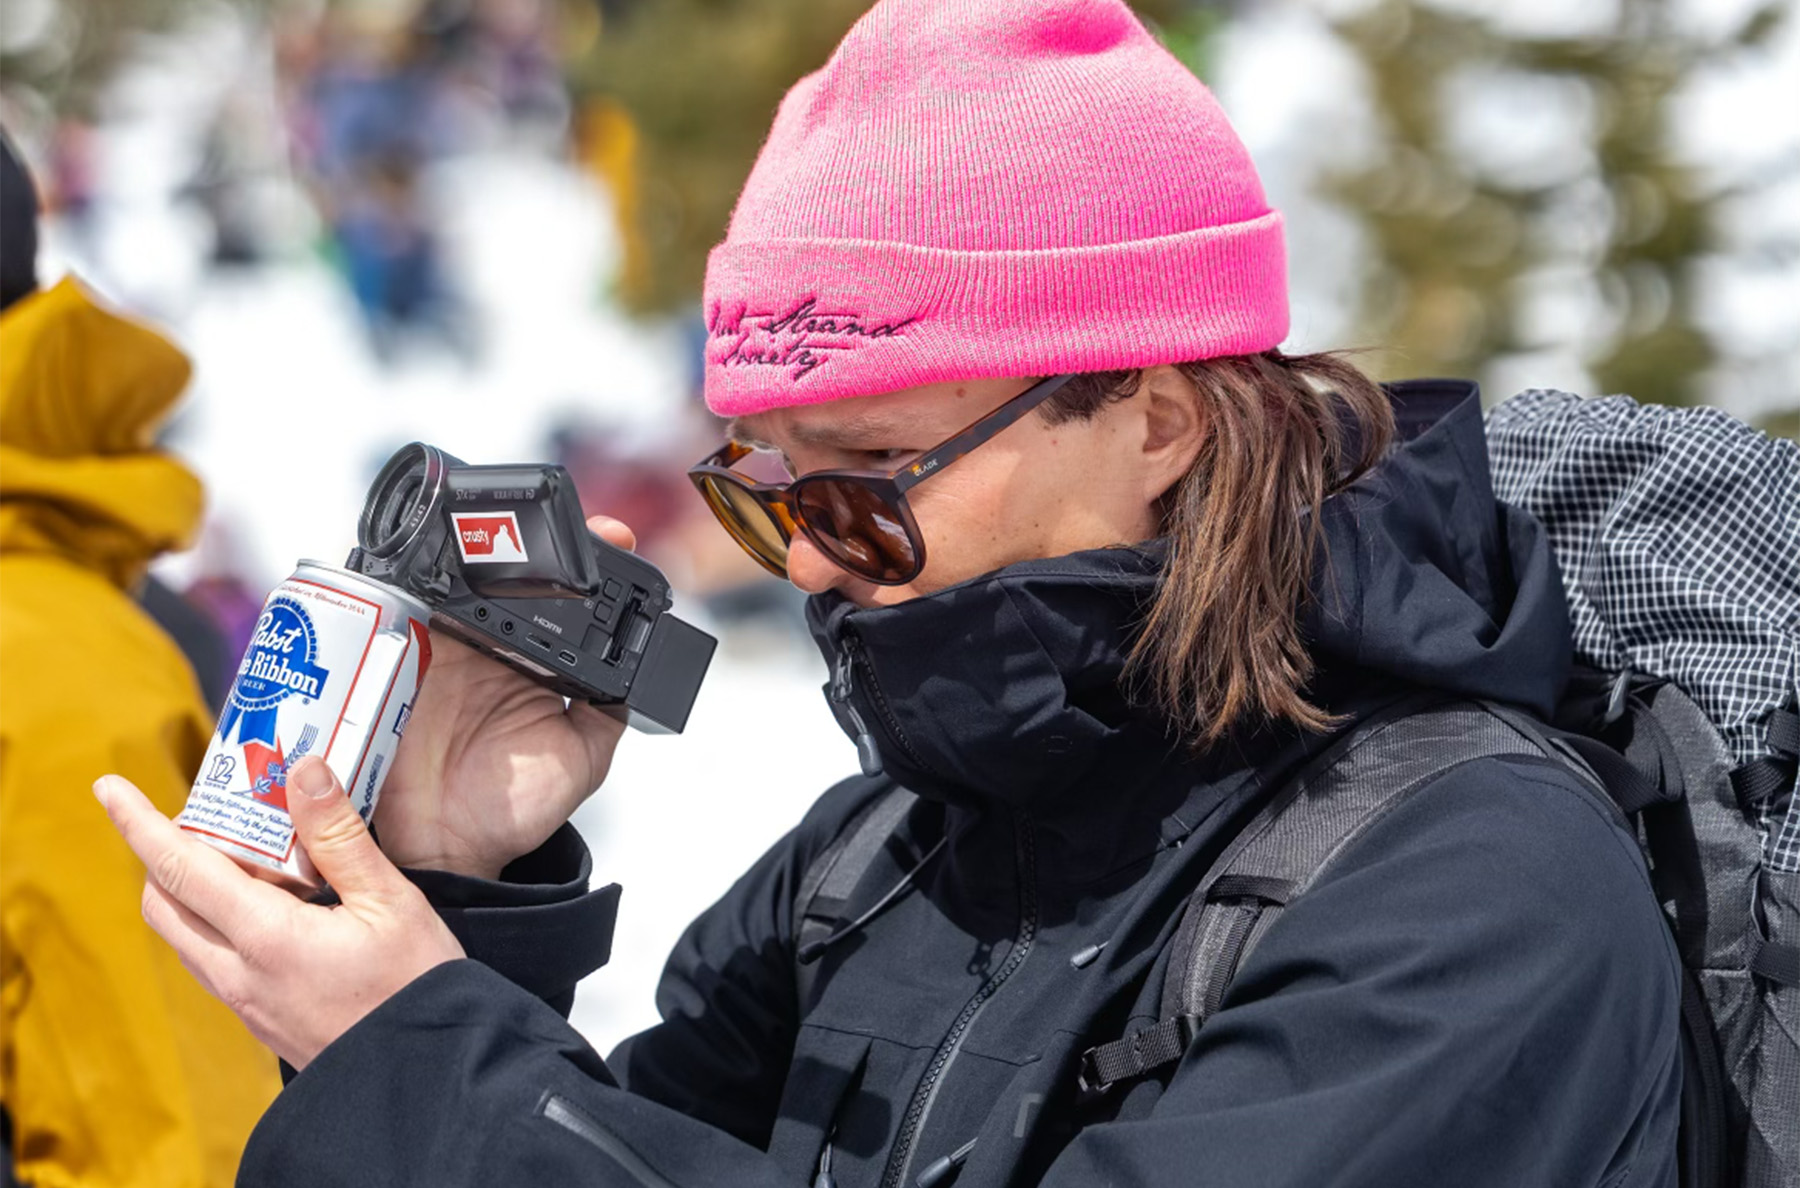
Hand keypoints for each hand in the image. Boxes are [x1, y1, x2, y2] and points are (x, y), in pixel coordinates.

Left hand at [95, 757, 463, 1070]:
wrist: (426, 1072)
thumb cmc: (417, 984)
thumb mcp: (391, 900)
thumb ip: (339, 835)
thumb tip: (302, 770)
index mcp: (266, 938)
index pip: (178, 870)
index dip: (138, 824)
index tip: (108, 787)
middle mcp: (238, 973)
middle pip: (165, 903)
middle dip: (165, 852)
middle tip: (208, 814)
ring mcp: (245, 1001)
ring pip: (187, 934)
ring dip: (193, 887)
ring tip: (250, 853)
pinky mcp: (261, 1018)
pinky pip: (215, 959)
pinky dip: (221, 919)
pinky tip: (277, 903)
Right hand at [374, 515, 636, 879]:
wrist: (449, 848)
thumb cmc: (512, 811)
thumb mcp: (583, 759)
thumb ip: (608, 711)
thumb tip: (640, 671)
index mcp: (530, 661)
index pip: (559, 599)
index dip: (584, 561)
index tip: (610, 533)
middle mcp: (485, 647)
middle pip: (501, 576)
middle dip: (518, 540)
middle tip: (541, 520)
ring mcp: (438, 649)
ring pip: (449, 581)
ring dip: (463, 555)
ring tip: (486, 535)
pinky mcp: (392, 659)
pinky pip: (393, 611)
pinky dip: (403, 584)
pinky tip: (426, 568)